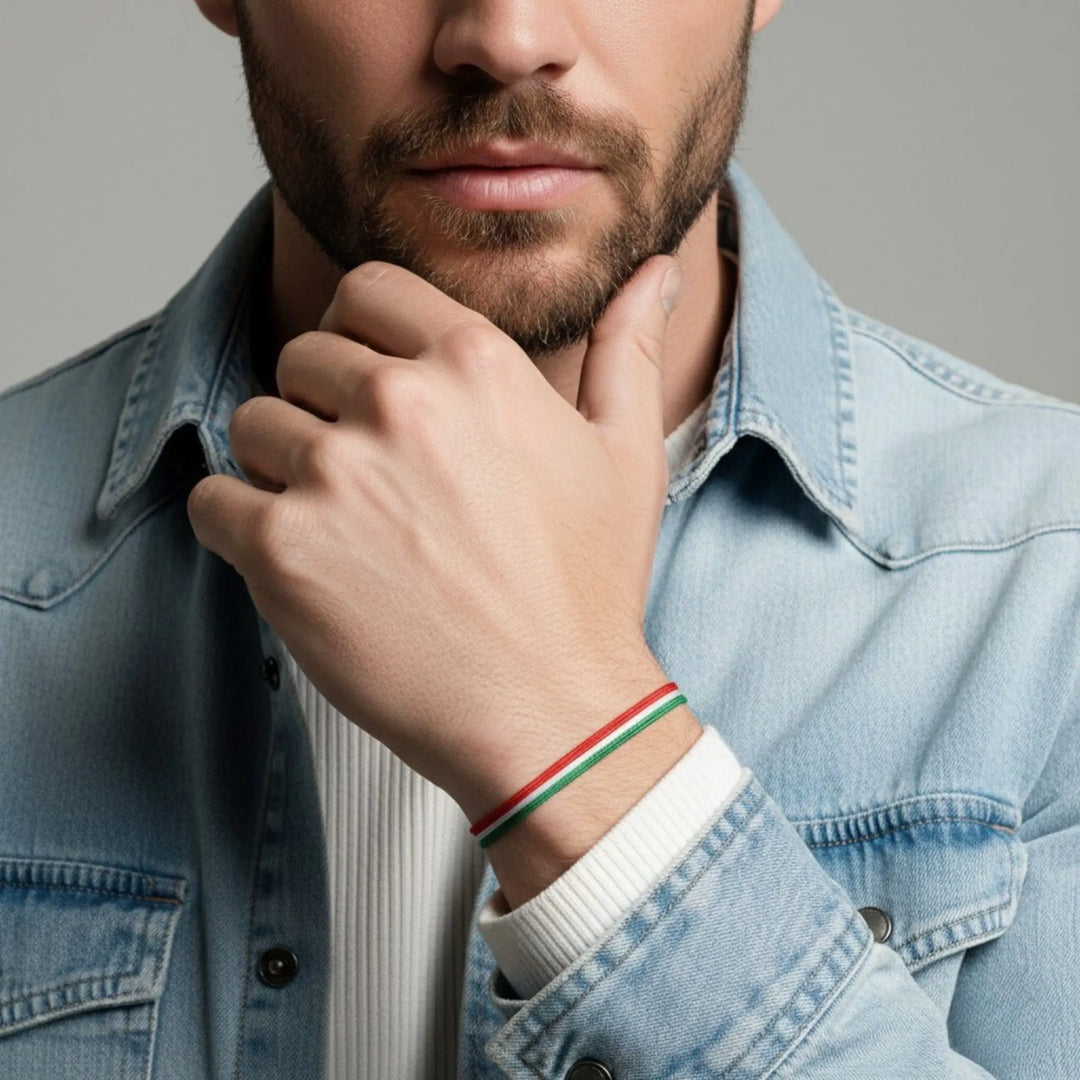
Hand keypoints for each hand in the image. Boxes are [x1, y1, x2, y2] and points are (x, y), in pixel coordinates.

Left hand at [186, 256, 683, 817]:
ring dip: (280, 467)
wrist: (550, 711)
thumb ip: (626, 349)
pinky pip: (213, 500)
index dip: (359, 334)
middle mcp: (399, 401)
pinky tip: (297, 559)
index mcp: (475, 362)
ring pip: (253, 425)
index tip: (369, 384)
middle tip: (367, 477)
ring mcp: (336, 473)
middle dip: (322, 405)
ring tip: (339, 526)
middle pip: (303, 357)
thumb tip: (659, 272)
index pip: (366, 290)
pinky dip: (237, 524)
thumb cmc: (589, 588)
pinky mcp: (284, 548)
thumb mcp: (627, 454)